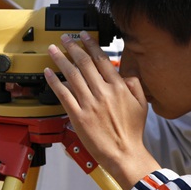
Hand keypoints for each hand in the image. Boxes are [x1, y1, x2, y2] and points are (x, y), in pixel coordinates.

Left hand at [44, 31, 159, 189]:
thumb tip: (125, 71)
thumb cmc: (132, 132)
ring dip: (61, 60)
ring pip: (72, 76)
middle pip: (84, 64)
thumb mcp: (141, 104)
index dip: (91, 44)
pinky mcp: (78, 117)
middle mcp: (103, 93)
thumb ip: (135, 84)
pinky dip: (55, 82)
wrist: (124, 154)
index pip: (102, 60)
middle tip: (65, 38)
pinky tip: (49, 73)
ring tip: (53, 49)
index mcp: (118, 88)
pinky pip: (64, 95)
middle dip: (73, 47)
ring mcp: (89, 104)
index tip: (84, 36)